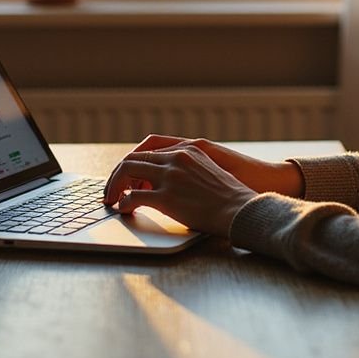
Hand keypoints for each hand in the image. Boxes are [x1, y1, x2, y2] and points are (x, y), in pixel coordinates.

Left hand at [113, 135, 304, 196]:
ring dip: (115, 186)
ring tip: (111, 199)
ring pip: (128, 172)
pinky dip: (123, 203)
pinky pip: (133, 197)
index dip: (134, 162)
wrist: (247, 209)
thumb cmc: (236, 195)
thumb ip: (193, 170)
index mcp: (190, 149)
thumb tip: (175, 182)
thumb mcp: (214, 171)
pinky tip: (123, 210)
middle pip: (134, 157)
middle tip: (111, 190)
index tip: (127, 176)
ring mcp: (172, 176)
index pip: (150, 147)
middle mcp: (178, 157)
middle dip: (118, 174)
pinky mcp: (167, 197)